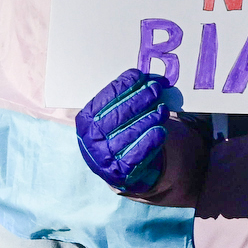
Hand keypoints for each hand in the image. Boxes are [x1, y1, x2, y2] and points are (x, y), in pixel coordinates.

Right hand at [75, 69, 180, 189]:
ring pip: (130, 133)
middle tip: (155, 89)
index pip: (105, 98)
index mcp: (85, 120)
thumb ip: (120, 99)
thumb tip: (145, 79)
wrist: (113, 168)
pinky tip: (161, 130)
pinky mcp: (120, 172)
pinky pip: (137, 154)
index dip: (124, 85)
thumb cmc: (113, 134)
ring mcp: (104, 156)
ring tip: (162, 109)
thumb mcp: (107, 116)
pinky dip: (150, 141)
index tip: (139, 76)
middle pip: (119, 114)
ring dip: (150, 118)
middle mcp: (91, 138)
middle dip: (140, 98)